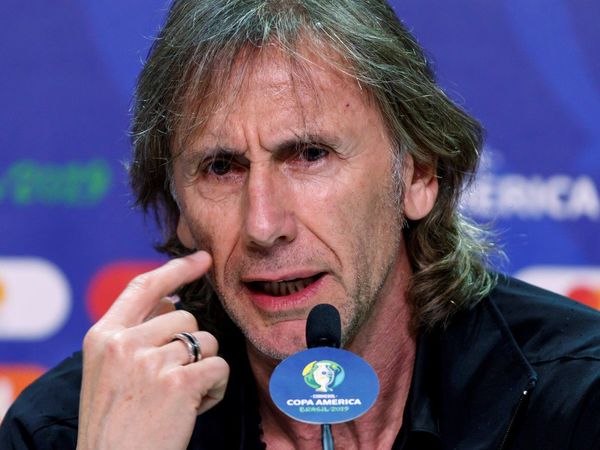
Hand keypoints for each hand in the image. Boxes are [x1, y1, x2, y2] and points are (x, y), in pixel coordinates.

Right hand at [77, 251, 229, 449]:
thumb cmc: (115, 426)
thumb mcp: (107, 373)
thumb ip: (134, 335)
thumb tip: (172, 304)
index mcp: (102, 337)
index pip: (143, 287)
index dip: (176, 269)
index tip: (203, 258)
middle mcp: (123, 344)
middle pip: (185, 317)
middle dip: (191, 346)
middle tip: (172, 383)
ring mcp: (150, 362)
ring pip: (206, 341)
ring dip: (203, 368)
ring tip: (179, 399)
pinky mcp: (179, 382)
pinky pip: (219, 366)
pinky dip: (216, 388)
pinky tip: (194, 409)